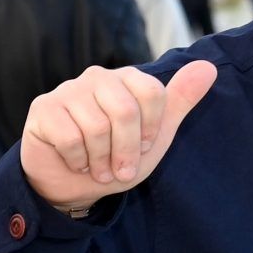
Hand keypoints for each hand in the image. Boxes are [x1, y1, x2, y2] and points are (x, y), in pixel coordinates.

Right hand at [20, 61, 217, 213]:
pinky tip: (76, 162)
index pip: (152, 93)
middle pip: (125, 111)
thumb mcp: (154, 135)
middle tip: (120, 170)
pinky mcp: (43, 108)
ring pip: (96, 128)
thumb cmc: (115, 156)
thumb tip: (208, 67)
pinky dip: (77, 161)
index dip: (150, 129)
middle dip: (126, 151)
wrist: (73, 184)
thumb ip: (179, 101)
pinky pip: (70, 138)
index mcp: (127, 79)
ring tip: (97, 168)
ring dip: (100, 160)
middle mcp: (97, 77)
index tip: (143, 147)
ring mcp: (67, 90)